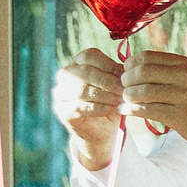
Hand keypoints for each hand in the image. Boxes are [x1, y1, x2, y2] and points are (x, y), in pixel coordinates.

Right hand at [51, 48, 125, 170]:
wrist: (101, 130)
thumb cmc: (109, 102)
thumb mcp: (115, 85)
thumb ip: (117, 75)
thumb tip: (125, 70)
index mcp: (77, 63)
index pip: (89, 56)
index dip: (108, 64)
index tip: (124, 75)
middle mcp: (65, 75)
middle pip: (85, 72)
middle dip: (107, 81)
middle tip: (123, 90)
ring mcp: (61, 93)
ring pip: (81, 90)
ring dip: (104, 95)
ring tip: (119, 100)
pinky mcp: (62, 111)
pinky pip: (79, 107)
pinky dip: (97, 108)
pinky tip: (110, 109)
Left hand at [121, 49, 186, 163]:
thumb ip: (163, 71)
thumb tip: (128, 67)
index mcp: (183, 64)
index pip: (147, 57)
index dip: (130, 65)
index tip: (126, 74)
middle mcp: (184, 77)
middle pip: (142, 72)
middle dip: (126, 81)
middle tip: (123, 89)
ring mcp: (183, 97)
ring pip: (143, 92)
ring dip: (128, 97)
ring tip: (125, 100)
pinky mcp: (180, 116)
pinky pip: (148, 110)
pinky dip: (132, 110)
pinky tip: (127, 111)